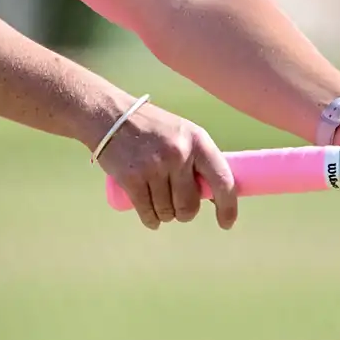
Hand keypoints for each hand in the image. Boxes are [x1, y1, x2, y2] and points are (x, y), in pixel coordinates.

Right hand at [95, 101, 238, 231]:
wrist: (110, 116)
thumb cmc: (152, 128)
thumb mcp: (182, 133)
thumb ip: (198, 160)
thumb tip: (214, 197)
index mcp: (197, 140)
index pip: (223, 180)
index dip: (228, 207)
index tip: (226, 223)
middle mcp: (179, 153)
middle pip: (190, 205)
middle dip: (185, 213)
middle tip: (178, 206)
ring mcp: (154, 166)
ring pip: (168, 212)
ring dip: (165, 215)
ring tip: (158, 202)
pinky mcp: (132, 178)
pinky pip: (148, 213)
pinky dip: (151, 220)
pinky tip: (151, 218)